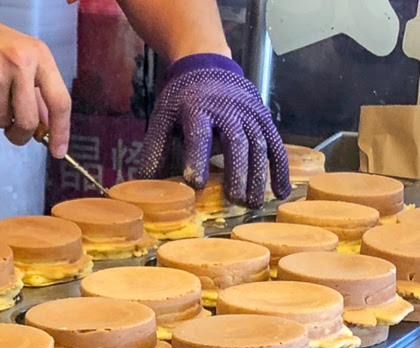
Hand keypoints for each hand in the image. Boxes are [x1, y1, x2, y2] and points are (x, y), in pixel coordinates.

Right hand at [0, 3, 70, 156]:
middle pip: (28, 122)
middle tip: (15, 133)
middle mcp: (20, 64)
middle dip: (21, 134)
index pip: (60, 101)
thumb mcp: (21, 57)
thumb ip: (36, 91)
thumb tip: (46, 128)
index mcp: (39, 55)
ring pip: (3, 122)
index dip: (61, 130)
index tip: (59, 151)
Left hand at [139, 53, 290, 208]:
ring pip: (258, 145)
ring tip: (253, 205)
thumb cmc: (182, 100)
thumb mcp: (163, 118)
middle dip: (237, 172)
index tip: (196, 184)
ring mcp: (249, 113)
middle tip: (235, 201)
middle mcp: (227, 110)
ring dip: (258, 176)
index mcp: (197, 109)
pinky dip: (279, 169)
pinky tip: (280, 192)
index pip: (199, 135)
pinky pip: (275, 145)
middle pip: (236, 142)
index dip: (198, 159)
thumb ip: (155, 149)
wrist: (207, 67)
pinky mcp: (264, 119)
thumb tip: (145, 184)